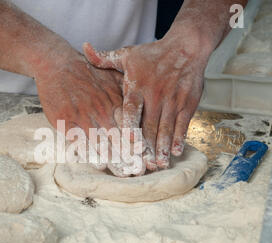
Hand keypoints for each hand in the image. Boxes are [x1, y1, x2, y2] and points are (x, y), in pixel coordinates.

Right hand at [34, 48, 144, 176]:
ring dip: (113, 160)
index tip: (149, 156)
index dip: (140, 142)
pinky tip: (98, 164)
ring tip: (123, 173)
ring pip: (100, 142)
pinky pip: (78, 141)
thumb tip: (147, 106)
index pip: (130, 125)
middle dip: (130, 156)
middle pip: (118, 138)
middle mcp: (100, 110)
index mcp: (114, 101)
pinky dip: (89, 153)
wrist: (56, 63)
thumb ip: (127, 91)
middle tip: (139, 171)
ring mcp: (82, 116)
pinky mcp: (65, 121)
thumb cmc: (87, 72)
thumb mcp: (111, 75)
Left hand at [83, 29, 211, 169]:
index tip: (128, 142)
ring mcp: (172, 100)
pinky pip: (182, 124)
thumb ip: (104, 58)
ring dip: (163, 148)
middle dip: (147, 147)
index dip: (130, 125)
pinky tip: (175, 152)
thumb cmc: (153, 54)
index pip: (131, 108)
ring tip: (159, 164)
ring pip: (166, 128)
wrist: (186, 47)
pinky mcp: (187, 104)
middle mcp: (155, 95)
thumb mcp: (127, 54)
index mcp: (137, 86)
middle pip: (149, 125)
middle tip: (142, 166)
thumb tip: (84, 49)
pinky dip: (179, 138)